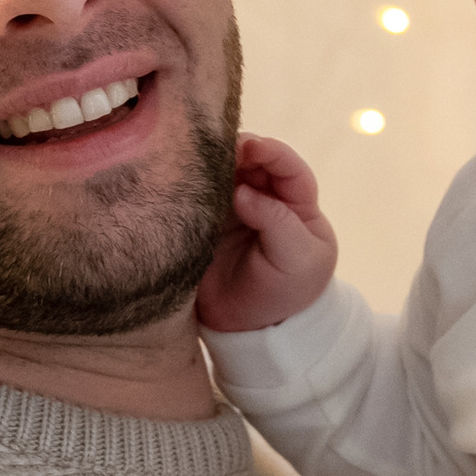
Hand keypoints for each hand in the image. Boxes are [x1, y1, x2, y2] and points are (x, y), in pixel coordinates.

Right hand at [196, 134, 339, 334]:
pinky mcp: (204, 221)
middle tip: (216, 151)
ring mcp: (232, 208)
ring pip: (221, 174)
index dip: (271, 152)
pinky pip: (196, 196)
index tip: (251, 146)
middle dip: (236, 151)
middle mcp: (265, 197)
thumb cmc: (287, 292)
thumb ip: (276, 222)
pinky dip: (188, 185)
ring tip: (192, 161)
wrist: (250, 329)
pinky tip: (177, 180)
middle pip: (251, 162)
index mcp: (298, 204)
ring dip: (210, 165)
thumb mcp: (297, 260)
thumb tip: (242, 191)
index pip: (289, 168)